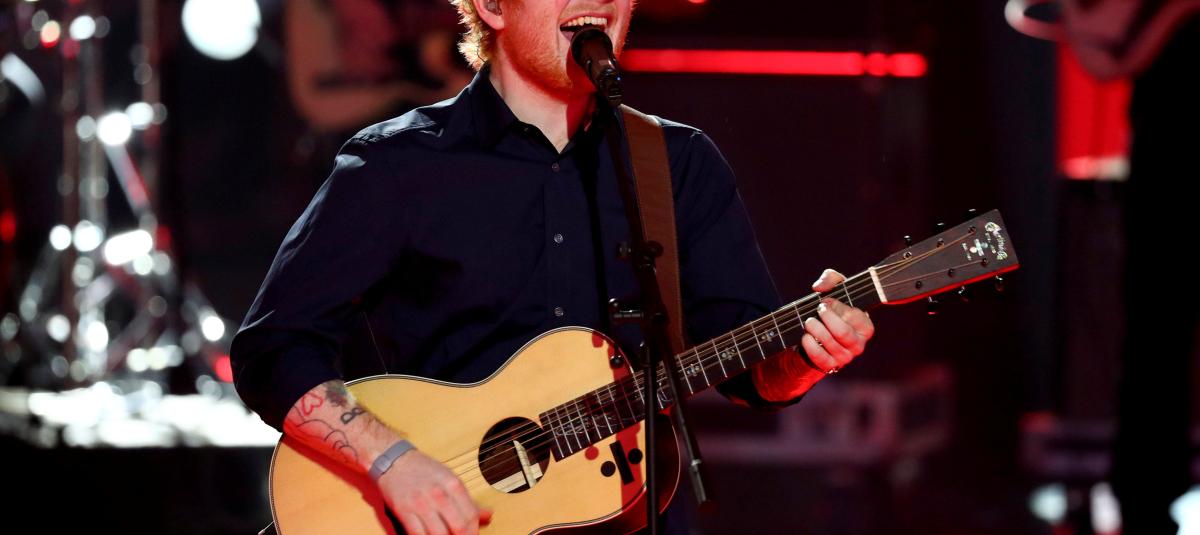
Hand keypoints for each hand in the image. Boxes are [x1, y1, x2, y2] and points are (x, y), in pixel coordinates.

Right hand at [377, 450, 492, 534]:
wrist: (395, 461)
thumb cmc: (424, 470)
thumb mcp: (450, 479)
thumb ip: (468, 500)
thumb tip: (488, 514)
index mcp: (453, 484)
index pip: (471, 515)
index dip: (474, 531)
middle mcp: (438, 494)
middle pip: (459, 527)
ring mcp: (420, 503)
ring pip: (439, 534)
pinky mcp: (404, 511)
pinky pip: (418, 534)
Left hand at [801, 269, 874, 373]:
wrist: (816, 335)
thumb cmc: (831, 310)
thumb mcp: (835, 289)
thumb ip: (830, 278)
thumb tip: (819, 287)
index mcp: (865, 326)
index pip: (854, 316)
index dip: (836, 306)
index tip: (824, 301)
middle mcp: (859, 344)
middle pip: (843, 332)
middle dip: (826, 318)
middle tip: (817, 311)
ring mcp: (845, 357)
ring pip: (830, 343)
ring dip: (815, 329)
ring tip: (808, 322)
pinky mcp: (831, 366)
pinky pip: (820, 358)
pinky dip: (810, 345)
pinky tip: (805, 336)